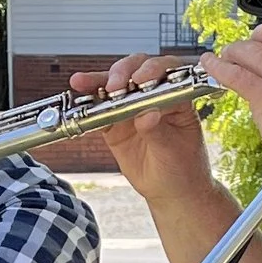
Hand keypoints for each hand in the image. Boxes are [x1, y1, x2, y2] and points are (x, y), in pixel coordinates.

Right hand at [67, 50, 214, 196]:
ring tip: (82, 82)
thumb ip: (158, 131)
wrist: (170, 192)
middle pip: (137, 71)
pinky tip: (78, 97)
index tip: (141, 80)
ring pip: (114, 86)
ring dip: (98, 81)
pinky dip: (88, 103)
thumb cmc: (182, 169)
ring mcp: (132, 108)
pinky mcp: (115, 124)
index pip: (166, 72)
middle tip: (114, 86)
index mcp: (178, 98)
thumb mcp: (173, 152)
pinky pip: (99, 109)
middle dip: (122, 73)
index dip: (152, 70)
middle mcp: (154, 97)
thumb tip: (146, 114)